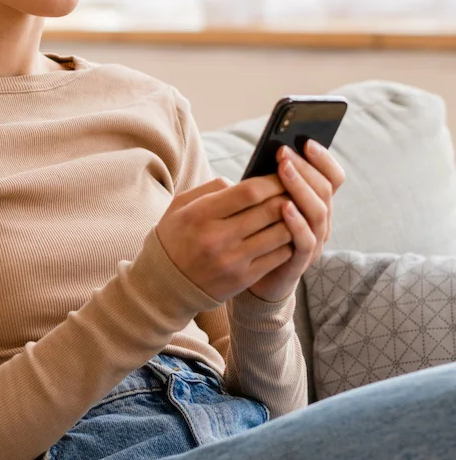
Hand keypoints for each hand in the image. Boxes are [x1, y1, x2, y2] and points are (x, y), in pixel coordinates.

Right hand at [156, 172, 297, 302]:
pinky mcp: (242, 279)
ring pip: (279, 234)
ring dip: (292, 220)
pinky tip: (286, 235)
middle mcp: (217, 238)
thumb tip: (242, 182)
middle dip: (288, 197)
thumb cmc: (174, 237)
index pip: (249, 192)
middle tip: (296, 190)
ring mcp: (232, 260)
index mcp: (201, 214)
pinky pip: (277, 256)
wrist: (163, 284)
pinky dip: (287, 243)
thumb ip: (210, 189)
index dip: (272, 181)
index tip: (283, 174)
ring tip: (295, 212)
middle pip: (269, 211)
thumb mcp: (181, 206)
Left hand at [247, 140, 345, 301]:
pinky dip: (296, 221)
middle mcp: (321, 221)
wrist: (250, 274)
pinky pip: (305, 240)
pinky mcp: (301, 260)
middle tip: (284, 151)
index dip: (323, 159)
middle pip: (325, 190)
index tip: (306, 141)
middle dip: (305, 167)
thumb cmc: (256, 229)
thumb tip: (271, 150)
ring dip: (300, 187)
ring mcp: (314, 241)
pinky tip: (283, 206)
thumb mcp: (265, 200)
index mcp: (317, 203)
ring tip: (283, 169)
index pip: (333, 178)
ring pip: (318, 212)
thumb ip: (272, 181)